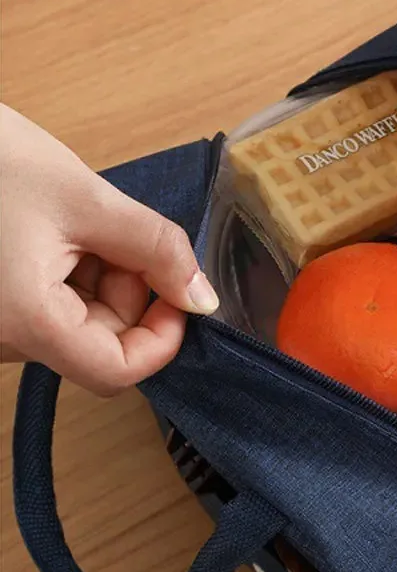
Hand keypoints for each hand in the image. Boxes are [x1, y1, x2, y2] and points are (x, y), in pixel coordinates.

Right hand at [0, 104, 218, 395]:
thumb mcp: (85, 199)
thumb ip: (156, 249)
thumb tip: (203, 299)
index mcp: (24, 323)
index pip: (117, 373)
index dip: (162, 339)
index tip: (178, 294)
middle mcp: (3, 340)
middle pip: (102, 343)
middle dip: (130, 292)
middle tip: (119, 233)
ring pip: (80, 324)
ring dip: (103, 277)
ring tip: (78, 221)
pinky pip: (52, 307)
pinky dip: (75, 273)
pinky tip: (60, 230)